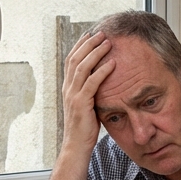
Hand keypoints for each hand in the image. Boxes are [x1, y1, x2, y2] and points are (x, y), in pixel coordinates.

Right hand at [61, 32, 114, 154]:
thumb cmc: (84, 128)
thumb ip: (90, 91)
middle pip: (75, 59)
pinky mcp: (81, 103)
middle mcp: (68, 89)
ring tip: (107, 42)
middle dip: (88, 43)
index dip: (80, 45)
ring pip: (82, 67)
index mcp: (68, 87)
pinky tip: (112, 63)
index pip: (71, 60)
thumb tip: (102, 81)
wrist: (76, 146)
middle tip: (101, 33)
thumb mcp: (86, 105)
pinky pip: (92, 83)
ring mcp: (73, 95)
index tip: (90, 34)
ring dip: (95, 52)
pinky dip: (102, 71)